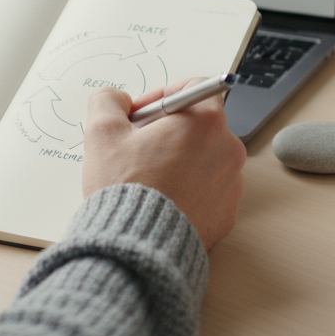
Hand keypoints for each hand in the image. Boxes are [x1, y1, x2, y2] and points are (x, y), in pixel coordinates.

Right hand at [82, 79, 246, 250]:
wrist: (140, 247)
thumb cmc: (126, 189)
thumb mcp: (102, 133)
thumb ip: (108, 102)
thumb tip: (117, 100)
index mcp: (206, 122)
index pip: (194, 88)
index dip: (162, 95)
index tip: (141, 114)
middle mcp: (228, 149)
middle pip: (199, 124)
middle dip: (168, 130)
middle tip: (137, 147)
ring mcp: (232, 184)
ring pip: (204, 158)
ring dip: (178, 160)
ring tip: (147, 177)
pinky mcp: (227, 213)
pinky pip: (208, 189)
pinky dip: (188, 189)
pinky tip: (161, 199)